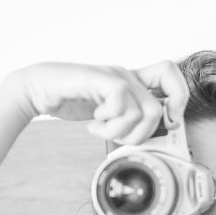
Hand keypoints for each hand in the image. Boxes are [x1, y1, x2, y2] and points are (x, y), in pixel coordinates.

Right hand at [13, 60, 189, 143]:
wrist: (38, 89)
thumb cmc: (71, 100)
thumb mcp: (107, 113)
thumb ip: (126, 119)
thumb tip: (147, 140)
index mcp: (132, 81)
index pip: (170, 75)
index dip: (177, 98)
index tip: (163, 121)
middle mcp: (127, 75)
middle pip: (159, 108)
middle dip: (141, 134)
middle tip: (120, 136)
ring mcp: (114, 75)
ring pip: (144, 112)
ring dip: (121, 131)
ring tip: (102, 127)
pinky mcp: (101, 78)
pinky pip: (122, 104)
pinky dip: (108, 122)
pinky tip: (93, 121)